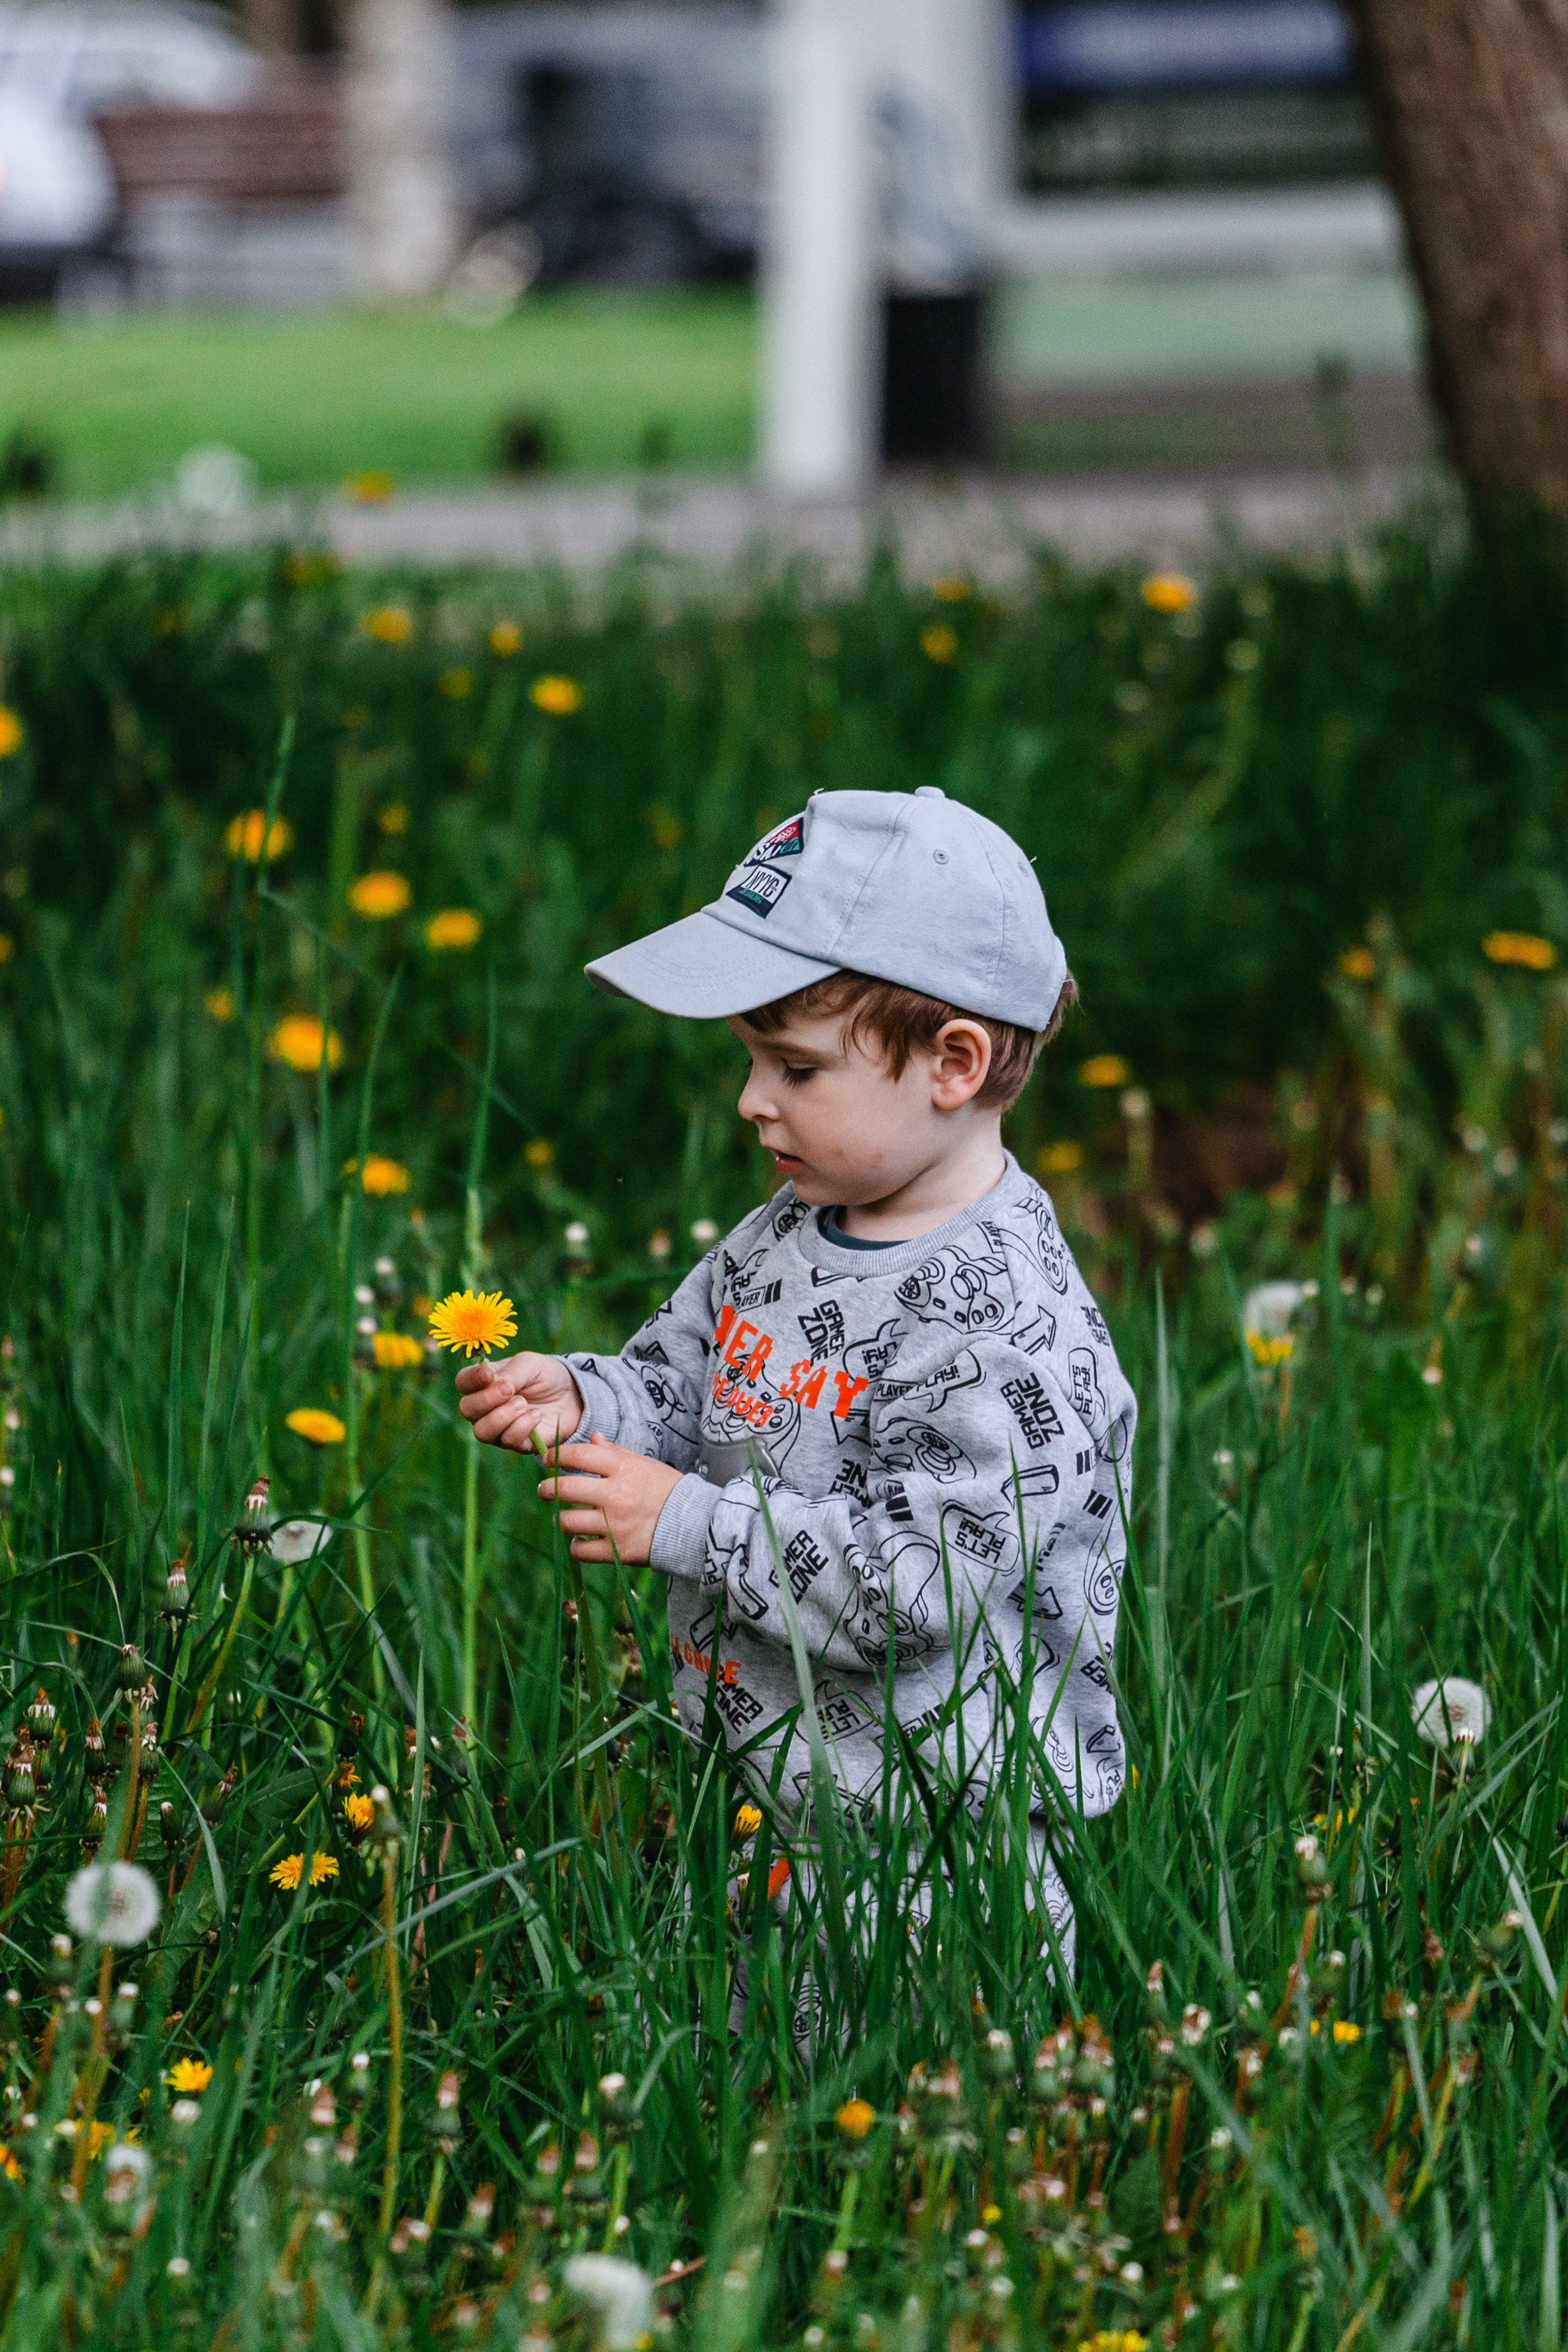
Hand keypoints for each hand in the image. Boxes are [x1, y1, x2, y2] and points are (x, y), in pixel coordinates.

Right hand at [455, 1351, 583, 1452]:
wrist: (572, 1395)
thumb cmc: (545, 1376)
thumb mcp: (530, 1364)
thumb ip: (511, 1372)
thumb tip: (494, 1382)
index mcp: (484, 1383)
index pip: (463, 1382)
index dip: (471, 1379)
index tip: (488, 1374)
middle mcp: (485, 1408)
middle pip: (467, 1409)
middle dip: (486, 1400)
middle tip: (509, 1390)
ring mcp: (499, 1428)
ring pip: (482, 1431)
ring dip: (502, 1417)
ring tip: (523, 1403)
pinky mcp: (517, 1443)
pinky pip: (509, 1441)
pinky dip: (522, 1426)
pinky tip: (536, 1414)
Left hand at [537, 1432, 682, 1564]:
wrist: (694, 1525)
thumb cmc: (666, 1490)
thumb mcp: (644, 1464)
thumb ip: (616, 1452)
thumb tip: (593, 1437)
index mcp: (624, 1469)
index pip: (580, 1455)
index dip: (557, 1455)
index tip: (548, 1459)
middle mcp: (616, 1495)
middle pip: (565, 1488)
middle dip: (547, 1488)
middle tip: (544, 1490)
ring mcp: (615, 1524)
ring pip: (568, 1521)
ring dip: (561, 1519)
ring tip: (565, 1518)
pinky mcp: (617, 1550)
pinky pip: (581, 1550)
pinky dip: (576, 1546)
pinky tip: (580, 1540)